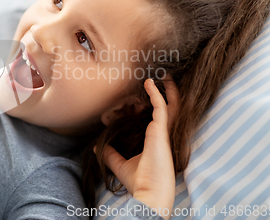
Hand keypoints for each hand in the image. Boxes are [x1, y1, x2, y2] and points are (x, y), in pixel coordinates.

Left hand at [102, 78, 178, 218]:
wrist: (148, 193)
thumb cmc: (138, 181)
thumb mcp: (119, 164)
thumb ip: (110, 154)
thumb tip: (97, 147)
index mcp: (156, 141)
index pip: (159, 119)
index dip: (155, 105)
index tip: (147, 93)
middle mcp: (163, 135)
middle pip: (171, 110)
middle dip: (169, 94)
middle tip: (165, 80)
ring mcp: (164, 132)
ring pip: (172, 106)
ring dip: (168, 90)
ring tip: (163, 76)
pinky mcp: (161, 131)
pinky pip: (161, 107)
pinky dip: (156, 94)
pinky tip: (150, 83)